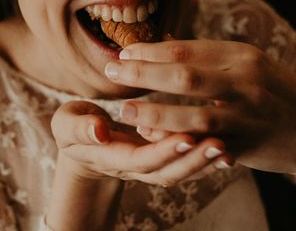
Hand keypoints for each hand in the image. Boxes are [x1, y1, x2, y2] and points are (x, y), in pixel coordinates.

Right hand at [50, 99, 233, 186]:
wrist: (83, 146)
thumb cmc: (74, 128)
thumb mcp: (66, 124)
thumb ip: (79, 127)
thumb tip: (98, 130)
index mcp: (112, 156)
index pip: (141, 158)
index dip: (164, 150)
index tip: (186, 136)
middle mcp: (135, 167)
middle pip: (167, 171)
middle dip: (193, 160)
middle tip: (219, 144)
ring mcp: (150, 166)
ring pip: (180, 170)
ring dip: (205, 162)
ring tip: (228, 146)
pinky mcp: (162, 158)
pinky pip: (185, 163)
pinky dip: (206, 159)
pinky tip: (229, 145)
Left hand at [106, 39, 295, 178]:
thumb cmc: (276, 91)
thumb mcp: (247, 64)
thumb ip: (206, 57)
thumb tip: (160, 43)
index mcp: (241, 56)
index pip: (186, 48)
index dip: (150, 51)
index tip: (122, 52)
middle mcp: (245, 82)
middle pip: (184, 75)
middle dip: (143, 74)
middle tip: (111, 71)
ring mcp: (248, 115)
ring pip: (193, 114)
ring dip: (155, 113)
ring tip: (125, 111)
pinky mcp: (249, 145)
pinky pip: (207, 146)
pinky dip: (180, 143)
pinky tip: (155, 141)